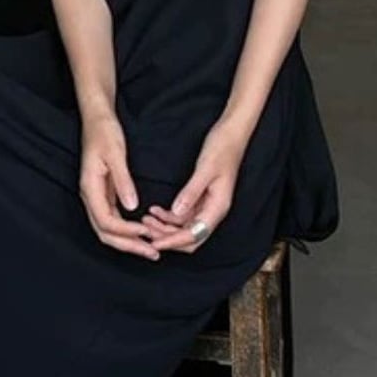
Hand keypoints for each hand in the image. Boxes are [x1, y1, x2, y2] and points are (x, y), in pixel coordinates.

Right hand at [79, 113, 160, 260]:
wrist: (96, 117)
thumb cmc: (105, 131)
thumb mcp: (116, 154)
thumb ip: (123, 181)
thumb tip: (132, 208)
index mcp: (90, 187)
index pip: (105, 221)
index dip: (126, 232)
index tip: (146, 234)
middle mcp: (89, 195)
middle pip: (104, 232)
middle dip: (128, 245)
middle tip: (153, 253)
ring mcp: (95, 195)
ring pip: (108, 228)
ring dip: (128, 240)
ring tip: (151, 248)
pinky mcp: (103, 192)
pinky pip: (112, 218)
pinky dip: (127, 229)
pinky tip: (143, 230)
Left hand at [139, 119, 246, 253]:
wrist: (231, 134)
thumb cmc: (222, 148)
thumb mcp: (205, 169)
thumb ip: (191, 192)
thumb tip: (176, 213)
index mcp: (218, 208)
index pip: (194, 236)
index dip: (173, 242)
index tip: (154, 243)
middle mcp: (213, 211)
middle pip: (190, 237)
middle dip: (167, 237)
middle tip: (145, 229)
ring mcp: (207, 205)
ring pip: (185, 227)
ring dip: (165, 227)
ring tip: (146, 218)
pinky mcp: (201, 198)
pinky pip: (184, 215)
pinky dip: (168, 216)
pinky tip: (155, 210)